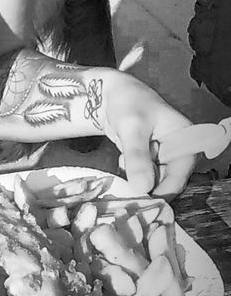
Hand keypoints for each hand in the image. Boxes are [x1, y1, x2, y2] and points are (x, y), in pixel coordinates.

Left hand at [101, 70, 195, 198]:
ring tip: (124, 161)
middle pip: (168, 181)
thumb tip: (143, 187)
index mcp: (185, 139)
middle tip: (127, 184)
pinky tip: (123, 161)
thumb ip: (137, 157)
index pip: (180, 174)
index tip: (144, 200)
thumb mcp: (131, 128)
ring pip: (154, 181)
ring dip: (138, 179)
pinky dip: (133, 175)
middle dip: (148, 185)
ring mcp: (165, 156)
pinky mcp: (152, 160)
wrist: (111, 95)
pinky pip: (145, 176)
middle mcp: (179, 150)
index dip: (164, 189)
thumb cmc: (127, 103)